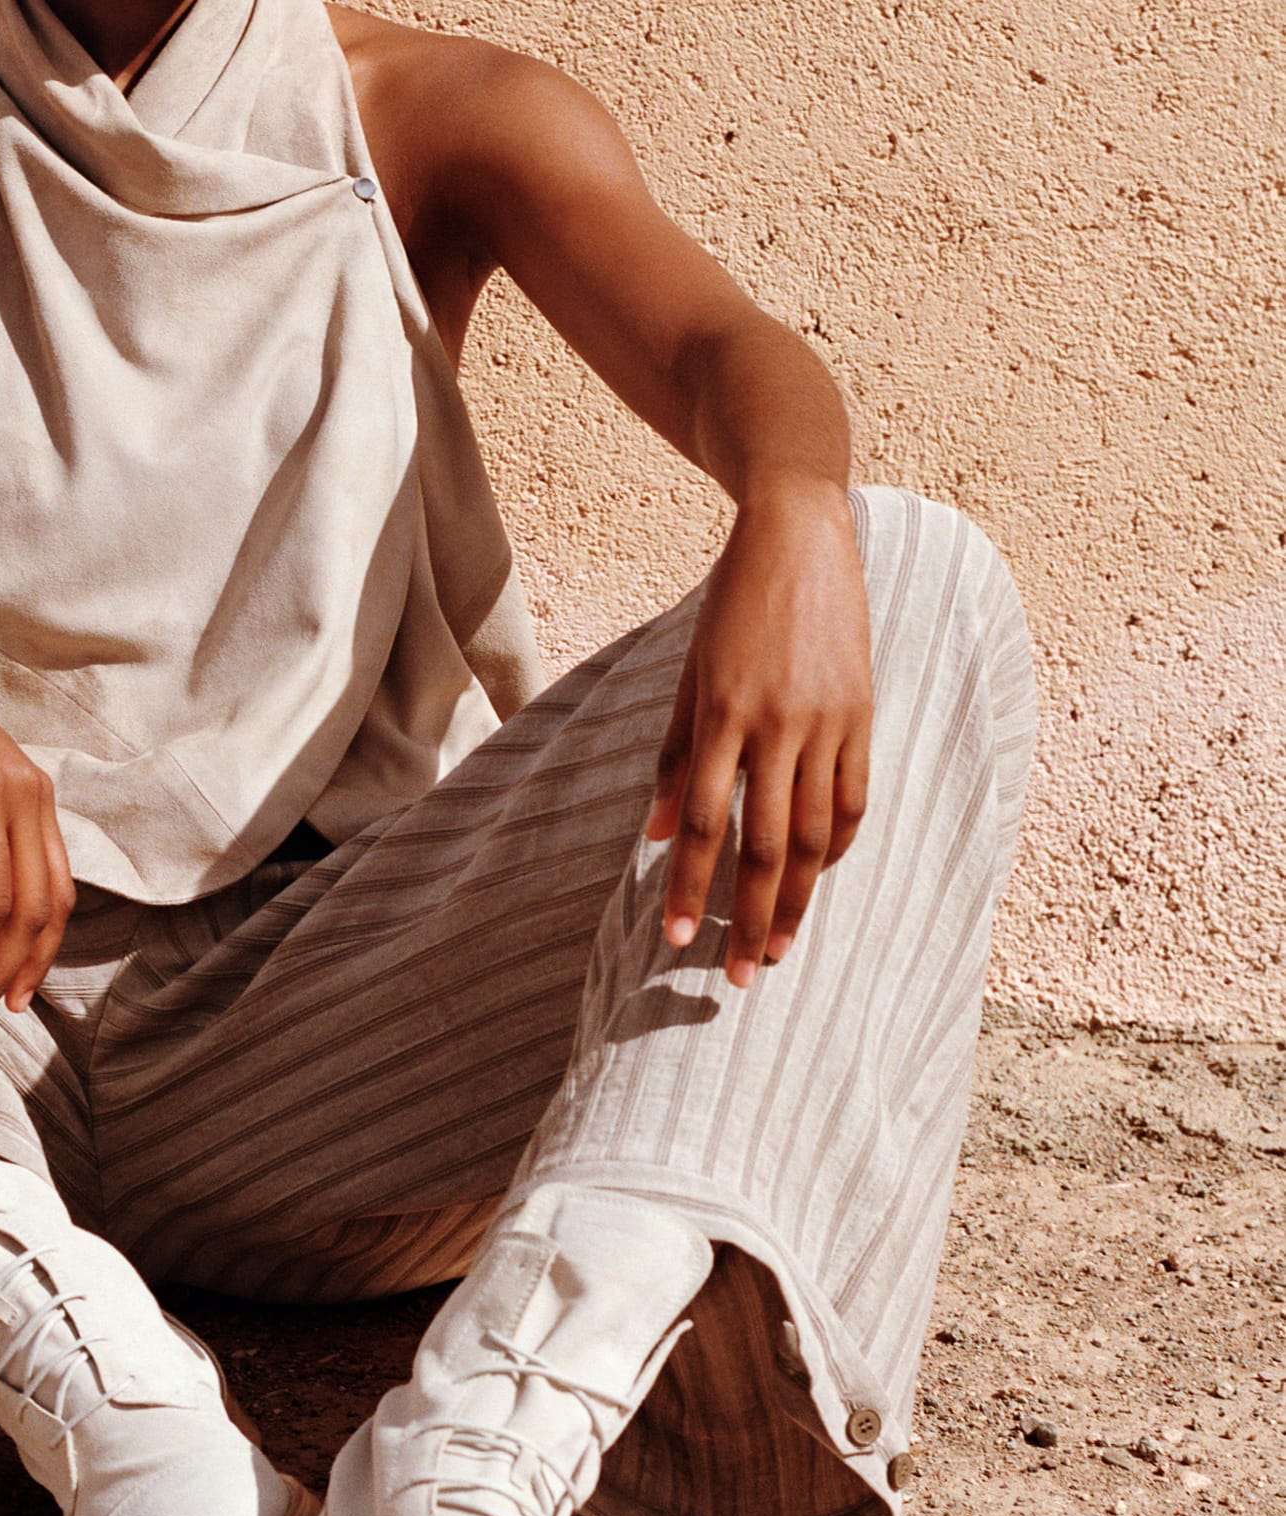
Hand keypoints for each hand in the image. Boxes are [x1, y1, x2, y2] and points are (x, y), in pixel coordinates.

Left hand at [644, 484, 871, 989]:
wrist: (799, 538)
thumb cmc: (731, 607)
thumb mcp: (689, 675)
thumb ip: (673, 757)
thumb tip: (651, 836)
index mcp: (722, 715)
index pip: (700, 824)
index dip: (689, 887)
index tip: (678, 941)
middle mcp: (777, 726)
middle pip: (765, 846)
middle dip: (751, 917)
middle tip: (740, 976)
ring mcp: (828, 723)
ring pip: (816, 835)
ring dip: (799, 900)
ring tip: (780, 948)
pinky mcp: (863, 715)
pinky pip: (854, 798)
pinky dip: (838, 845)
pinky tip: (820, 878)